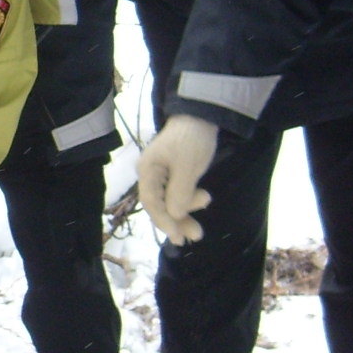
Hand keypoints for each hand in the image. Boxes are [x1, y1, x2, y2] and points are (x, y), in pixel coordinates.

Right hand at [136, 115, 218, 244]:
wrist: (201, 115)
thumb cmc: (192, 140)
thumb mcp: (188, 168)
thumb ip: (179, 193)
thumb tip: (175, 215)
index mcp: (148, 171)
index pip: (151, 203)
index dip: (164, 221)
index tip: (178, 236)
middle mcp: (150, 173)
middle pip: (159, 204)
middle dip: (177, 221)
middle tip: (195, 236)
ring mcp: (161, 173)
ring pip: (169, 200)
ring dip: (186, 211)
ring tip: (205, 215)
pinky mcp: (173, 171)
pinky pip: (176, 192)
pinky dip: (188, 200)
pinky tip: (201, 200)